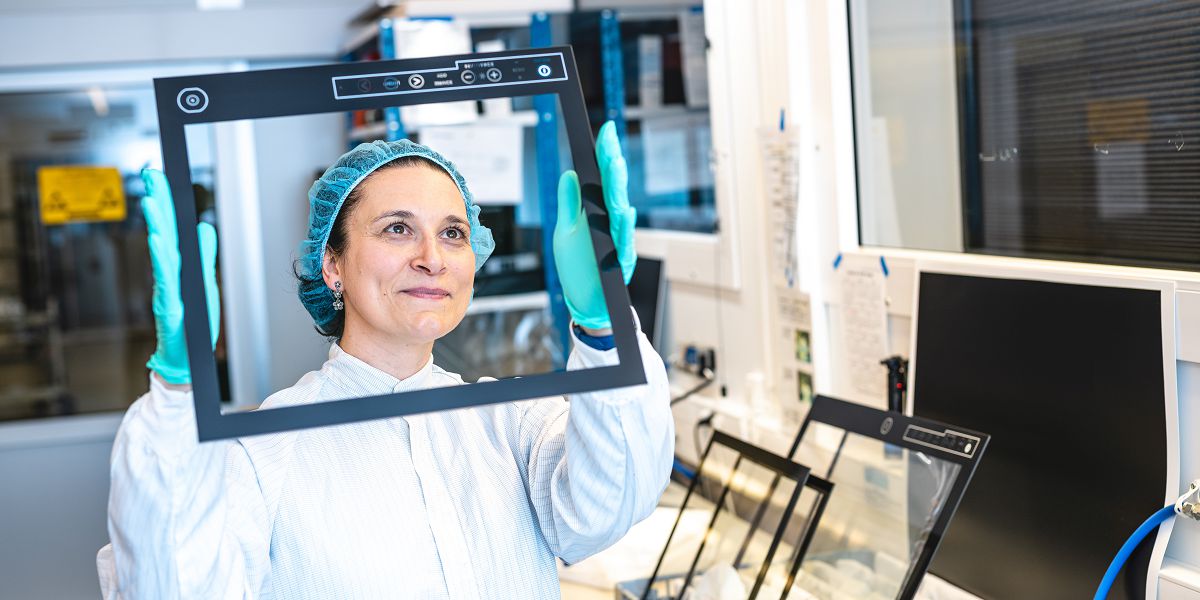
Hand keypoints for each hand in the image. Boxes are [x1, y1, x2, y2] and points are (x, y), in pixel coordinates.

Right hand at [141, 169, 219, 384]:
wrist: (186, 359)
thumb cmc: (194, 324)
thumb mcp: (205, 283)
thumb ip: (203, 256)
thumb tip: (203, 228)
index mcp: (178, 266)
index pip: (171, 228)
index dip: (167, 202)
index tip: (160, 176)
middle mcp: (169, 273)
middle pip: (163, 231)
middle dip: (158, 201)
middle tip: (151, 174)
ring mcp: (166, 288)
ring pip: (161, 252)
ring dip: (156, 225)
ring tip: (152, 201)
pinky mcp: (168, 304)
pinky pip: (165, 278)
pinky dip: (161, 259)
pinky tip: (158, 242)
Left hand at [553, 121, 636, 331]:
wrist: (586, 303)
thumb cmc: (578, 267)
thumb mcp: (566, 232)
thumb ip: (570, 204)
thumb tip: (571, 175)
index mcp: (598, 213)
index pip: (603, 179)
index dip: (605, 155)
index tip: (606, 132)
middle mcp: (612, 223)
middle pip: (614, 190)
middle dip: (613, 165)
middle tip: (610, 143)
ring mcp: (619, 241)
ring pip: (621, 211)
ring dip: (618, 189)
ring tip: (614, 168)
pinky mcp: (621, 261)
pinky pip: (624, 241)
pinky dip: (624, 227)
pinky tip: (624, 210)